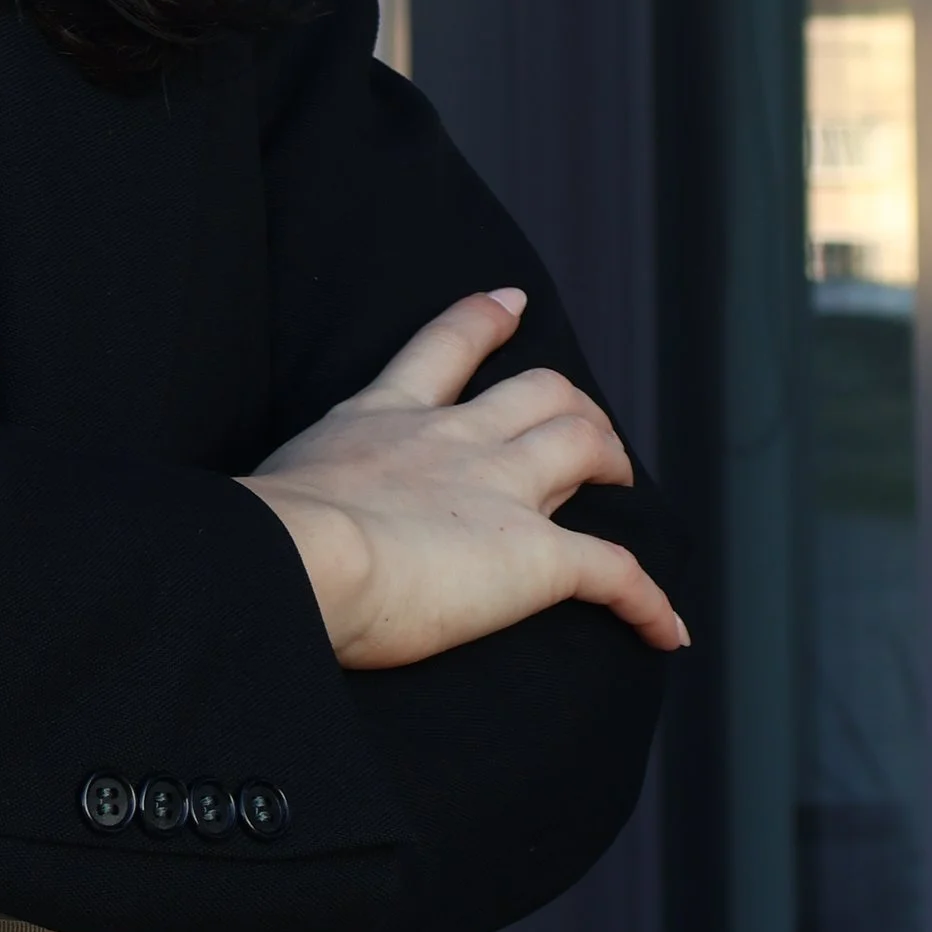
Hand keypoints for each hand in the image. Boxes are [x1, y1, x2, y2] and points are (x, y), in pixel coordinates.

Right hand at [236, 288, 689, 670]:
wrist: (297, 556)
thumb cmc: (267, 534)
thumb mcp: (280, 484)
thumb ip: (296, 491)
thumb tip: (264, 529)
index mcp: (385, 417)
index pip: (444, 348)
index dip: (483, 321)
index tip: (511, 302)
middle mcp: (454, 438)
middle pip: (538, 391)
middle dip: (572, 402)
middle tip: (586, 423)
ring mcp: (501, 490)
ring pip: (583, 446)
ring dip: (612, 460)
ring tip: (624, 482)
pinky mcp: (537, 556)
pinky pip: (615, 572)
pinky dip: (648, 601)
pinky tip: (667, 629)